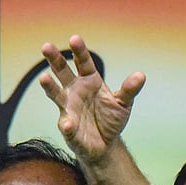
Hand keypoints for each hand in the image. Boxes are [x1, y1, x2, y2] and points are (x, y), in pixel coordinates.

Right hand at [40, 35, 145, 159]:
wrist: (106, 144)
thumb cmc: (111, 119)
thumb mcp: (123, 103)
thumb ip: (129, 90)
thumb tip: (141, 76)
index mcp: (90, 81)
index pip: (83, 63)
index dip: (79, 51)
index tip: (75, 39)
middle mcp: (75, 91)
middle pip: (63, 72)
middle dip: (54, 60)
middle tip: (46, 46)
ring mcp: (69, 108)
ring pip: (56, 94)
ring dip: (50, 86)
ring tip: (44, 78)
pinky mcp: (68, 128)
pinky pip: (67, 125)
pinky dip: (67, 125)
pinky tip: (67, 125)